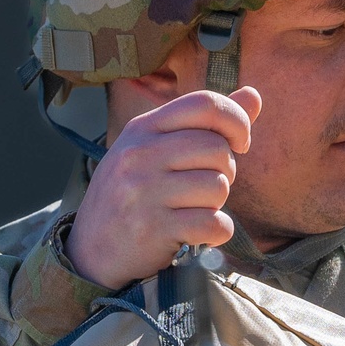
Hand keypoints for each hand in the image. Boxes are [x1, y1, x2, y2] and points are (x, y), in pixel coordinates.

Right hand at [65, 88, 261, 288]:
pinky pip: (214, 223)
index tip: (239, 144)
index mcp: (144, 128)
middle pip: (218, 149)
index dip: (236, 121)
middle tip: (206, 187)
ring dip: (216, 204)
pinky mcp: (154, 228)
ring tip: (191, 209)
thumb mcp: (157, 150)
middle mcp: (140, 154)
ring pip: (219, 187)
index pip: (205, 103)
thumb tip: (253, 95)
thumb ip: (206, 124)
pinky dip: (216, 232)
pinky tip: (197, 233)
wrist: (91, 249)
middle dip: (226, 171)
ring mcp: (144, 190)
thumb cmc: (133, 195)